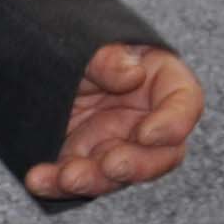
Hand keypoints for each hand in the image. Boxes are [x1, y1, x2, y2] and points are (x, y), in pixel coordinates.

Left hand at [28, 43, 205, 197]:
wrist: (37, 57)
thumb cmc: (77, 44)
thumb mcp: (89, 39)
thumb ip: (109, 57)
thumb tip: (133, 74)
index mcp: (161, 81)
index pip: (185, 103)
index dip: (173, 123)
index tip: (147, 134)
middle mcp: (146, 119)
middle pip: (160, 155)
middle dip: (136, 166)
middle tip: (110, 165)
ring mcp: (117, 145)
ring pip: (117, 175)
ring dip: (93, 180)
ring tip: (66, 177)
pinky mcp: (85, 162)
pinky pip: (77, 180)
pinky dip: (57, 184)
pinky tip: (38, 179)